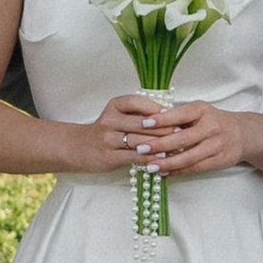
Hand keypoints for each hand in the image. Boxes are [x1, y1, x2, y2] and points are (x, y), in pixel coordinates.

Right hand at [64, 92, 193, 173]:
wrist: (79, 147)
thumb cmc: (107, 130)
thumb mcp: (119, 114)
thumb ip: (139, 112)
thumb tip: (170, 114)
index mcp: (115, 106)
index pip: (137, 102)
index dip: (157, 109)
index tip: (174, 115)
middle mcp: (110, 120)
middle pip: (142, 123)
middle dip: (164, 128)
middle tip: (182, 133)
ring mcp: (108, 139)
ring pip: (139, 141)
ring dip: (160, 145)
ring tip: (176, 148)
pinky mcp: (109, 156)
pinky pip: (133, 157)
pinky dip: (149, 158)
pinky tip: (161, 160)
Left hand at [142, 99, 256, 178]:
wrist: (243, 134)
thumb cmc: (214, 121)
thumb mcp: (199, 111)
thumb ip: (179, 116)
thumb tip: (151, 122)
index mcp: (203, 110)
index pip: (179, 115)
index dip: (161, 119)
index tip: (144, 123)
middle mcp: (211, 127)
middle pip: (181, 138)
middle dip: (159, 145)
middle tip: (140, 148)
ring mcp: (216, 145)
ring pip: (188, 157)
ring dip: (167, 163)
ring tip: (149, 165)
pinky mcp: (219, 161)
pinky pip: (195, 168)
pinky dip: (178, 171)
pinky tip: (164, 172)